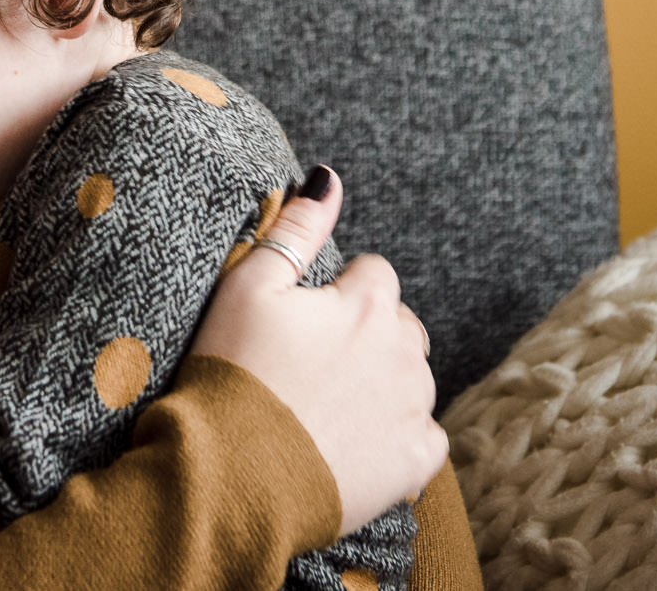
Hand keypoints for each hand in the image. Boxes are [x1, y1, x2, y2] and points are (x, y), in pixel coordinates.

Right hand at [187, 168, 444, 535]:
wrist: (231, 479)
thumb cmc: (232, 376)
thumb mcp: (247, 287)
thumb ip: (296, 228)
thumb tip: (329, 178)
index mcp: (367, 303)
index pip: (375, 274)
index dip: (337, 294)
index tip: (304, 322)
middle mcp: (404, 351)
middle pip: (400, 326)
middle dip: (369, 336)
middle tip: (313, 365)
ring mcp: (413, 410)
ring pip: (414, 379)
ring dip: (385, 384)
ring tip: (328, 405)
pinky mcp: (414, 463)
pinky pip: (425, 438)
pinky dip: (399, 438)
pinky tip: (355, 443)